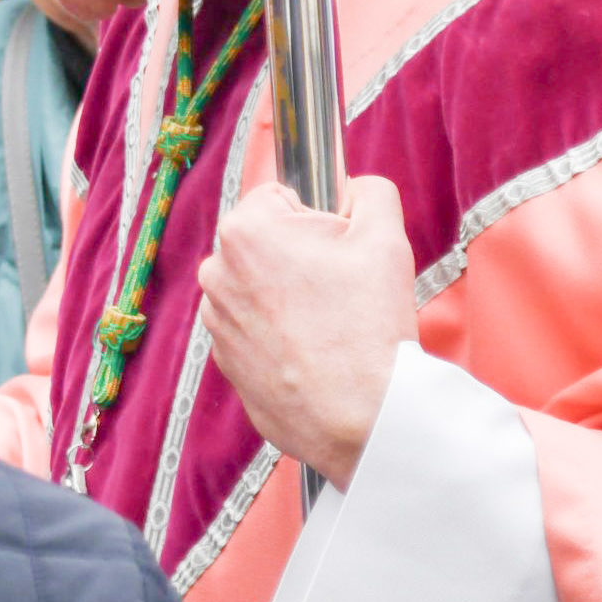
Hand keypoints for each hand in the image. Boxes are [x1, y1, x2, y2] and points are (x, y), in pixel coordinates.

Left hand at [197, 174, 417, 489]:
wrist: (360, 414)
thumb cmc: (369, 325)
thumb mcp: (385, 236)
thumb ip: (370, 192)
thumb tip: (356, 187)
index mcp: (245, 230)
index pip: (280, 197)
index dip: (319, 218)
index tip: (340, 246)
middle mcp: (217, 271)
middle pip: (267, 243)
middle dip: (301, 256)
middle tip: (341, 288)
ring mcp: (216, 320)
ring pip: (260, 287)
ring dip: (288, 297)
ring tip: (330, 324)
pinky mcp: (224, 361)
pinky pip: (255, 330)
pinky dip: (280, 336)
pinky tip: (313, 353)